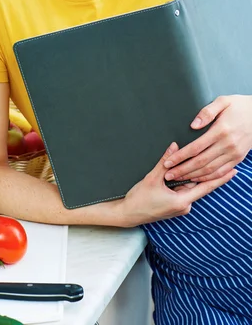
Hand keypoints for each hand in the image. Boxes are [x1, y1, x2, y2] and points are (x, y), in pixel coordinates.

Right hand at [120, 142, 235, 226]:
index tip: (233, 172)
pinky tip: (175, 177)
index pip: (206, 187)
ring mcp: (179, 207)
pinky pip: (182, 192)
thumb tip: (175, 146)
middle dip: (200, 174)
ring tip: (183, 171)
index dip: (220, 179)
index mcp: (182, 202)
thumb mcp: (152, 178)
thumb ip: (165, 162)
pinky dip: (180, 183)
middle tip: (210, 163)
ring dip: (187, 178)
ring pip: (187, 188)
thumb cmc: (139, 199)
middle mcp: (184, 206)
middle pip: (196, 186)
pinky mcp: (174, 206)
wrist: (128, 214)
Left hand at [163, 95, 251, 182]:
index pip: (195, 148)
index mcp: (220, 130)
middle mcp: (227, 145)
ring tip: (179, 179)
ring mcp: (234, 153)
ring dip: (193, 176)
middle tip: (168, 175)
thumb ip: (206, 112)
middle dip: (182, 170)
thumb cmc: (239, 106)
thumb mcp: (223, 101)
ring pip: (210, 170)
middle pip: (201, 162)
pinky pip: (221, 171)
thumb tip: (193, 125)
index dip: (180, 157)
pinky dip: (208, 177)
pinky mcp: (238, 158)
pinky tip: (197, 178)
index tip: (168, 162)